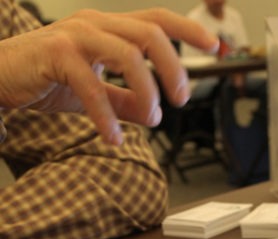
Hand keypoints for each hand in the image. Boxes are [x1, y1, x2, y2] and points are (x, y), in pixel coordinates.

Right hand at [0, 8, 217, 143]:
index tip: (216, 48)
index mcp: (109, 29)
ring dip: (148, 91)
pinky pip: (91, 86)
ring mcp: (75, 35)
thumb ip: (125, 101)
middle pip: (150, 33)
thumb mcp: (96, 91)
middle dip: (174, 67)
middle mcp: (96, 24)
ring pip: (128, 54)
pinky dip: (107, 117)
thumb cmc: (48, 77)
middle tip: (182, 99)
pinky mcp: (55, 54)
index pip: (156, 21)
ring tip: (154, 119)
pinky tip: (114, 139)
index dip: (189, 31)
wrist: (0, 76)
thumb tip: (153, 114)